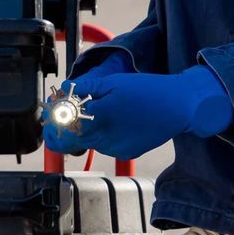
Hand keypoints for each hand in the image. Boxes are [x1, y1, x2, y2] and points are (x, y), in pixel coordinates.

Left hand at [41, 64, 233, 159]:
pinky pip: (105, 145)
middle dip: (69, 124)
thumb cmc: (147, 90)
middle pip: (73, 139)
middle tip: (74, 106)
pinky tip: (117, 119)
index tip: (55, 110)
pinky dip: (104, 133)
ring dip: (88, 128)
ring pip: (90, 141)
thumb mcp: (113, 82)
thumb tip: (63, 90)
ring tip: (103, 109)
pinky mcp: (125, 153)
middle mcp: (104, 139)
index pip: (61, 130)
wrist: (179, 107)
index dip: (54, 121)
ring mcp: (115, 149)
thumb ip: (84, 89)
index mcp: (98, 118)